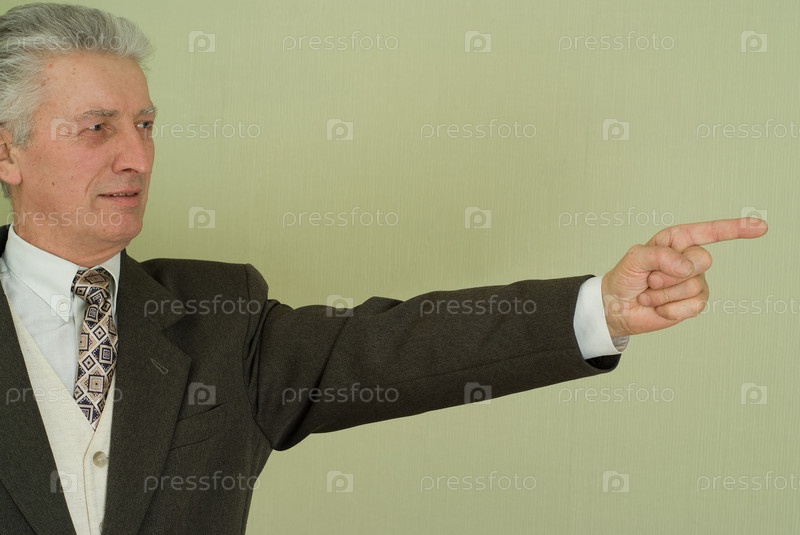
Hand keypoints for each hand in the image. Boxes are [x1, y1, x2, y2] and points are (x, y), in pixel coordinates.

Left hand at [602, 217, 767, 337]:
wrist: (617, 306)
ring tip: (650, 293)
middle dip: (670, 272)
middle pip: (702, 260)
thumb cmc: (625, 277)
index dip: (736, 228)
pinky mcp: (693, 303)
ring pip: (693, 285)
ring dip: (664, 293)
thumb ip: (660, 255)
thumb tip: (687, 267)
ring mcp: (695, 281)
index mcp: (677, 240)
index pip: (710, 232)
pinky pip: (693, 306)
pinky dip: (670, 308)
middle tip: (650, 279)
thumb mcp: (635, 258)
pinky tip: (659, 307)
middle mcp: (689, 259)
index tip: (761, 227)